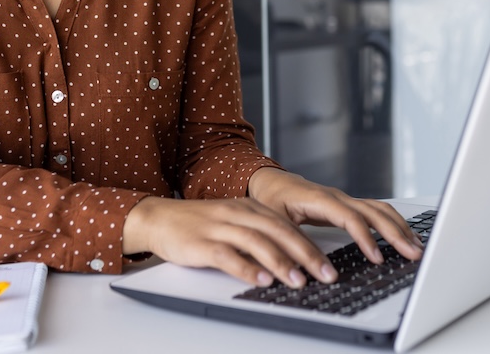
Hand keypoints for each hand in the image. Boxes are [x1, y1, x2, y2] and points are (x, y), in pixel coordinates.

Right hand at [122, 195, 342, 287]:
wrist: (158, 218)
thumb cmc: (199, 225)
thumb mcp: (234, 222)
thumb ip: (260, 235)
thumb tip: (292, 258)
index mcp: (250, 207)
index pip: (288, 226)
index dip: (311, 246)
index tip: (330, 265)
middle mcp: (238, 213)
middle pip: (279, 232)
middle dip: (306, 255)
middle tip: (326, 274)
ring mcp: (220, 227)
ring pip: (257, 243)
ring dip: (281, 263)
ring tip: (299, 281)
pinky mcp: (202, 244)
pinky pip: (228, 256)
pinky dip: (247, 268)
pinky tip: (261, 280)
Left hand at [247, 168, 422, 267]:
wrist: (270, 181)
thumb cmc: (270, 200)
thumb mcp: (274, 222)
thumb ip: (291, 244)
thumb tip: (309, 270)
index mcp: (319, 198)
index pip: (350, 217)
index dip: (365, 237)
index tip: (376, 258)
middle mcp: (337, 196)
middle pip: (373, 212)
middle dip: (395, 233)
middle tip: (413, 254)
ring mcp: (345, 199)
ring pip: (380, 210)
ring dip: (400, 228)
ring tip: (416, 248)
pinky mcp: (348, 206)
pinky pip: (376, 212)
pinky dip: (393, 224)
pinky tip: (404, 237)